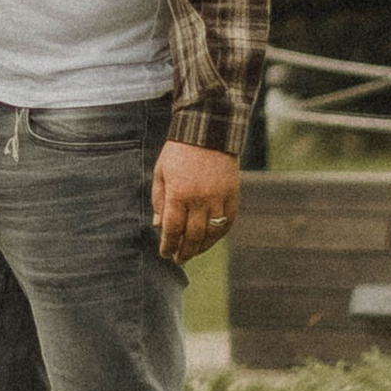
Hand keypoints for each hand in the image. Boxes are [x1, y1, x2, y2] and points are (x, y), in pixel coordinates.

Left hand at [151, 141, 239, 264]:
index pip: (173, 229)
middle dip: (184, 251)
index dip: (168, 245)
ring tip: (192, 253)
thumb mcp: (161, 172)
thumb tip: (158, 224)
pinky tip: (210, 240)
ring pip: (212, 233)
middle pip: (193, 236)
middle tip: (178, 259)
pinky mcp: (233, 196)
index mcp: (179, 193)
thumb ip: (159, 199)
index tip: (165, 254)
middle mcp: (200, 200)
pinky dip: (219, 235)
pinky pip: (227, 223)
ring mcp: (219, 199)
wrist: (208, 131)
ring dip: (202, 247)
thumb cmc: (178, 152)